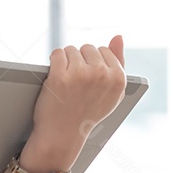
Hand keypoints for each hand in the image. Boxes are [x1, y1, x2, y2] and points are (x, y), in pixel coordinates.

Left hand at [22, 35, 126, 172]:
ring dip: (66, 62)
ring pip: (71, 50)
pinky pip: (57, 54)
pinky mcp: (60, 76)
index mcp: (119, 78)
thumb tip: (118, 36)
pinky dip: (54, 63)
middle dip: (80, 61)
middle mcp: (102, 75)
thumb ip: (119, 63)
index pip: (105, 50)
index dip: (94, 63)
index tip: (89, 80)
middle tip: (78, 84)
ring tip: (68, 83)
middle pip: (88, 48)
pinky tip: (57, 77)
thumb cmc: (87, 112)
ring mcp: (81, 75)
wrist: (63, 135)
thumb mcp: (112, 92)